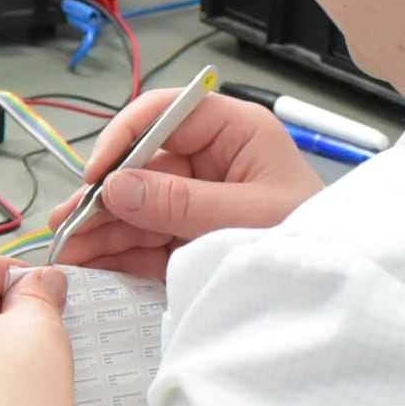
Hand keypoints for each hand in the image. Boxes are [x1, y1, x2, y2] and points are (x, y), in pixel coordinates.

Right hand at [57, 85, 322, 280]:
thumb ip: (181, 202)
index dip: (124, 139)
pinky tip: (90, 262)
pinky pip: (146, 238)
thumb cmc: (314, 241)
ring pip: (137, 205)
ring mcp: (198, 199)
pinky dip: (117, 252)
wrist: (337, 291)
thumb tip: (118, 188)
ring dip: (101, 228)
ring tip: (67, 250)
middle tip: (68, 222)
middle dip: (103, 195)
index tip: (98, 175)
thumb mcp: (248, 217)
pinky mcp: (191, 236)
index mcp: (234, 132)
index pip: (164, 114)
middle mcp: (211, 159)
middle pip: (141, 165)